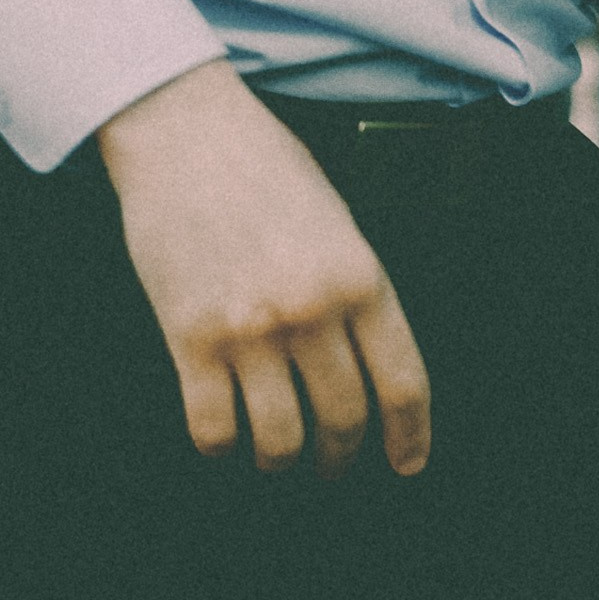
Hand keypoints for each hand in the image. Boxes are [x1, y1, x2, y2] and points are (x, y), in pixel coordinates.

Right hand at [97, 61, 431, 477]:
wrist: (188, 133)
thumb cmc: (268, 167)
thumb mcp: (338, 221)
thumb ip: (354, 288)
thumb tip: (364, 361)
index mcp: (362, 276)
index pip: (403, 380)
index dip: (410, 435)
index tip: (409, 465)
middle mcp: (313, 309)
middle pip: (344, 420)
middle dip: (343, 457)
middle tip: (335, 466)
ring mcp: (250, 329)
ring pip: (279, 440)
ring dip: (283, 462)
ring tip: (281, 458)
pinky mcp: (190, 339)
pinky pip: (212, 429)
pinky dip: (223, 448)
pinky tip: (227, 438)